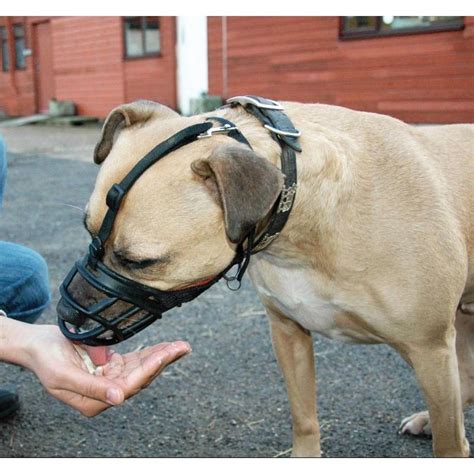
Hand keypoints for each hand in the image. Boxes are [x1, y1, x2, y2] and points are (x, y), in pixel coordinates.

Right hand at [21, 324, 190, 415]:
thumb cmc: (46, 360)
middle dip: (163, 361)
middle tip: (183, 347)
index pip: (129, 386)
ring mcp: (110, 379)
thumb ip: (91, 388)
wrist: (37, 345)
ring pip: (142, 368)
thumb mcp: (63, 375)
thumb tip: (119, 399)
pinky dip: (150, 353)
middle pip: (141, 377)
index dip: (149, 369)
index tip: (166, 355)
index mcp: (94, 401)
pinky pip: (135, 360)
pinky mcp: (112, 366)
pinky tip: (165, 347)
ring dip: (161, 356)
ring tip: (181, 346)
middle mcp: (106, 392)